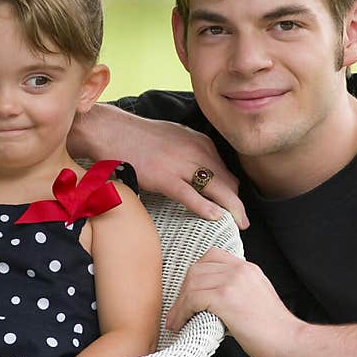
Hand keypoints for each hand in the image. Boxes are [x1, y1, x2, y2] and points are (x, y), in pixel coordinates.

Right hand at [72, 105, 248, 228]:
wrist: (112, 130)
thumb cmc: (139, 137)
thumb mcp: (174, 137)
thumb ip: (191, 152)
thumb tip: (202, 170)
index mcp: (200, 142)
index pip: (226, 171)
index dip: (233, 192)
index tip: (234, 206)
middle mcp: (196, 151)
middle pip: (228, 182)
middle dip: (238, 204)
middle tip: (244, 222)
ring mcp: (181, 164)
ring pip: (216, 189)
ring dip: (231, 209)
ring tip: (238, 225)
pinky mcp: (164, 177)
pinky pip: (191, 195)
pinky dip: (206, 208)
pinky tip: (216, 218)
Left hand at [165, 247, 303, 356]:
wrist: (291, 340)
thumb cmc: (274, 330)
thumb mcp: (254, 299)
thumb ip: (232, 294)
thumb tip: (206, 305)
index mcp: (247, 268)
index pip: (212, 256)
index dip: (196, 273)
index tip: (190, 292)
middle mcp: (239, 270)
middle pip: (197, 269)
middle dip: (184, 290)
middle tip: (178, 310)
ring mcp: (232, 281)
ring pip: (192, 283)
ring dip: (179, 304)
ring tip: (175, 320)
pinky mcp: (225, 298)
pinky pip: (192, 299)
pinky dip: (181, 312)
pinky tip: (180, 324)